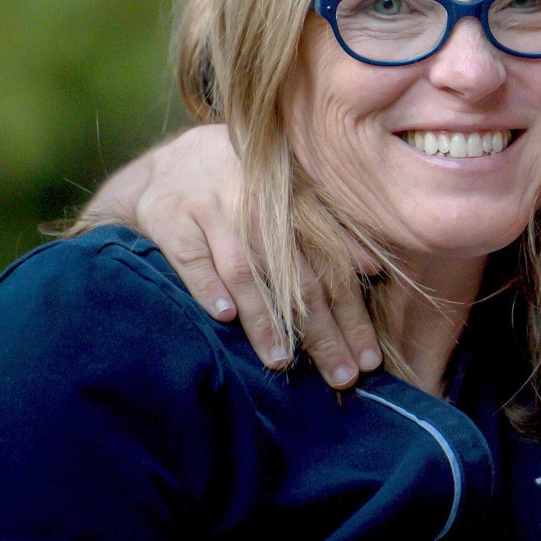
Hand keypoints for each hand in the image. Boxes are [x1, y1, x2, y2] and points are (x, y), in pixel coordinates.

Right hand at [93, 126, 380, 387]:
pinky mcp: (169, 215)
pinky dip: (208, 286)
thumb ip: (331, 230)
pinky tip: (224, 318)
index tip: (369, 358)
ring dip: (264, 318)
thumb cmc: (241, 190)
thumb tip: (372, 269)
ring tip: (281, 360)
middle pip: (297, 275)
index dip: (353, 314)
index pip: (333, 265)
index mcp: (295, 199)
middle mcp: (258, 200)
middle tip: (340, 375)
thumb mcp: (288, 199)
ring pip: (245, 269)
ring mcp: (212, 206)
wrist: (168, 165)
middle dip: (321, 330)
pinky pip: (192, 257)